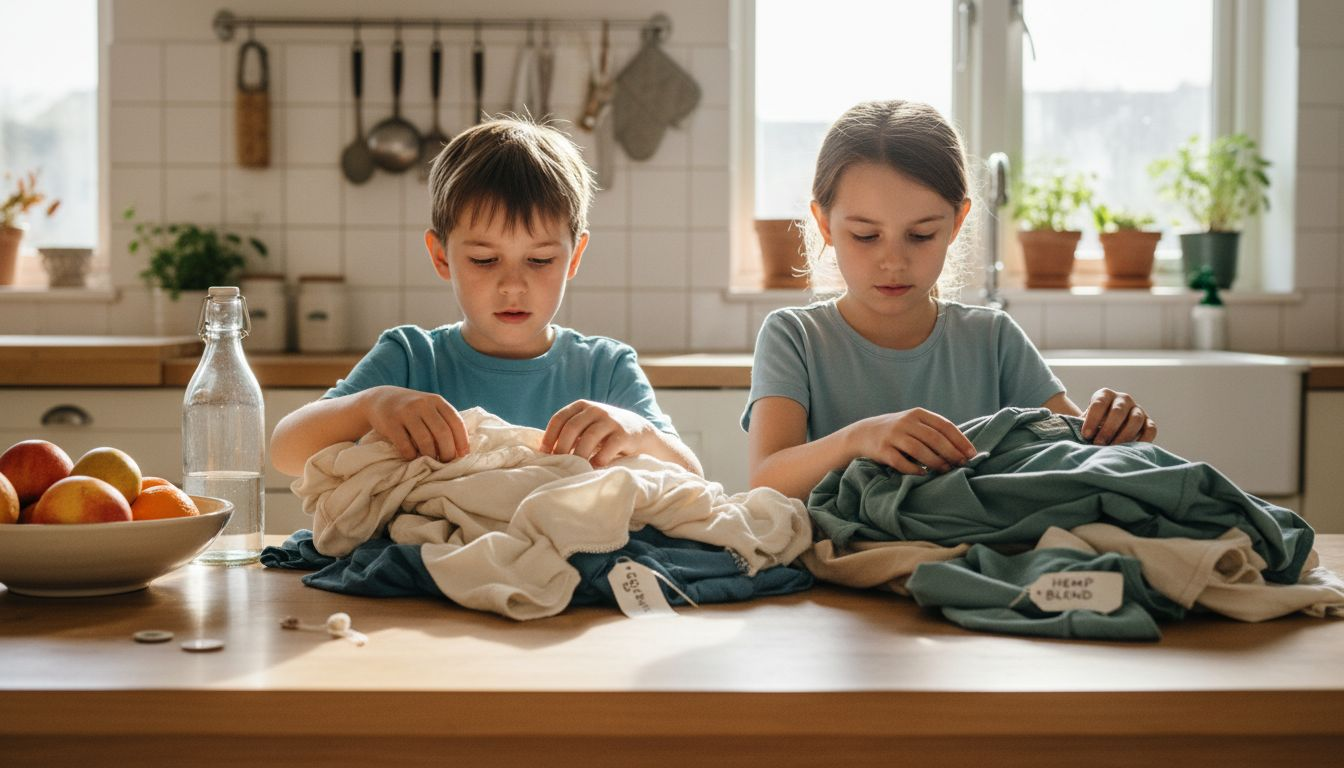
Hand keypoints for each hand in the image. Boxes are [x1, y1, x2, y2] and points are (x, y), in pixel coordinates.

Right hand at [360, 386, 468, 460]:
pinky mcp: (391, 423)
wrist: (380, 399)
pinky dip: (411, 455)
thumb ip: (444, 421)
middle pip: (442, 432)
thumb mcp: (429, 407)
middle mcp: (422, 404)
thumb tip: (461, 450)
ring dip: (430, 455)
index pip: (456, 421)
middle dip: (447, 451)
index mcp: (436, 401)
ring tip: (431, 461)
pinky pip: (405, 445)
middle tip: (446, 462)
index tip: (463, 455)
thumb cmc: (412, 410)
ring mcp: (406, 412)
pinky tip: (412, 457)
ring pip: (425, 440)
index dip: (462, 440)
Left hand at [542, 400, 654, 466]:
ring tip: (575, 468)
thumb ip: (570, 432)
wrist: (640, 432)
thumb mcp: (587, 425)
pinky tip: (593, 468)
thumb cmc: (605, 433)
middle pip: (572, 427)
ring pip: (589, 438)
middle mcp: (596, 410)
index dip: (550, 436)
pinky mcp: (624, 434)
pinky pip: (608, 448)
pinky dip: (598, 460)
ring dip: (579, 456)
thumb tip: (544, 451)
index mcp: (582, 406)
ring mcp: (611, 421)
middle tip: (558, 464)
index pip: (560, 418)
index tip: (545, 453)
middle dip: (562, 448)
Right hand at [848, 408, 977, 475]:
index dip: (960, 440)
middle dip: (951, 453)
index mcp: (918, 414)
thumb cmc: (898, 432)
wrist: (864, 434)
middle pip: (934, 438)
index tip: (972, 454)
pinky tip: (923, 475)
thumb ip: (934, 431)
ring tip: (945, 471)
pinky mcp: (882, 450)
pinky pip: (901, 462)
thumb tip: (964, 450)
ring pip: (919, 450)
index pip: (944, 426)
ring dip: (935, 462)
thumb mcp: (914, 424)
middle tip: (962, 465)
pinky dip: (914, 470)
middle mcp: (905, 422)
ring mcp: (892, 435)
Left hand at [1081, 388, 1156, 444]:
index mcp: (1105, 394)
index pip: (1099, 403)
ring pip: (1135, 419)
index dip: (1092, 419)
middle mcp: (1123, 399)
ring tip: (1113, 448)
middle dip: (1108, 429)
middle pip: (1118, 411)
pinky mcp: (1148, 422)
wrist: (1106, 429)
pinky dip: (1144, 439)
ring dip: (1124, 435)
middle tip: (1098, 443)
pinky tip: (1132, 449)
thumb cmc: (1092, 425)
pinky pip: (1151, 429)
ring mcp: (1138, 409)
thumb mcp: (1084, 421)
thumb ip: (1079, 425)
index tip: (1085, 435)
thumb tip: (1071, 435)